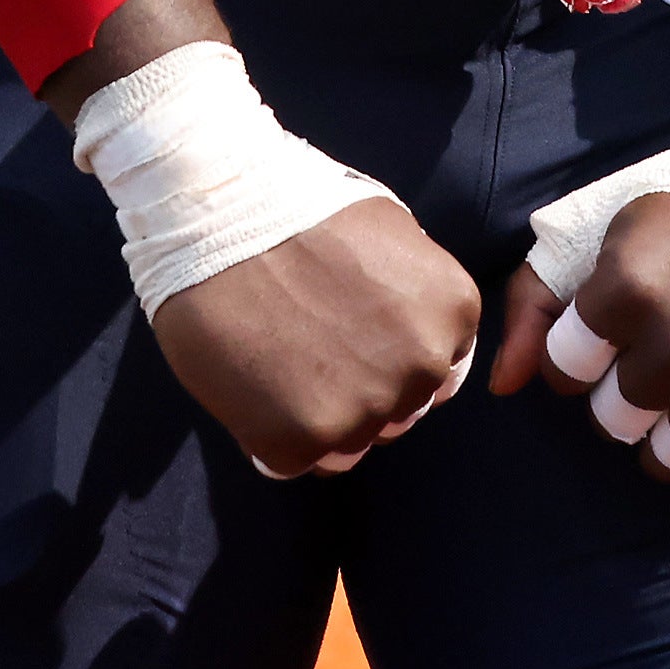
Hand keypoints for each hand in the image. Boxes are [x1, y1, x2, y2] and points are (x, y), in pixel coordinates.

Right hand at [147, 192, 480, 479]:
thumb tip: (410, 330)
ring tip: (276, 361)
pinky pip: (297, 461)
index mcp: (452, 310)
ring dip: (318, 417)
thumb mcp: (392, 231)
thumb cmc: (295, 207)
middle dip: (359, 389)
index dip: (391, 358)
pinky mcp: (300, 440)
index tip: (351, 336)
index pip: (438, 370)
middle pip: (397, 411)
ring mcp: (364, 408)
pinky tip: (252, 384)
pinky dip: (272, 435)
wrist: (217, 210)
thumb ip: (415, 295)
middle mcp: (422, 366)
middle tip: (307, 345)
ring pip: (349, 443)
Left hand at [494, 190, 669, 480]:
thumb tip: (502, 386)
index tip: (616, 331)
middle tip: (665, 351)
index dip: (584, 353)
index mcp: (628, 290)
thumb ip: (541, 300)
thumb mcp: (616, 227)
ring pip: (669, 455)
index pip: (565, 369)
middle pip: (613, 418)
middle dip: (626, 391)